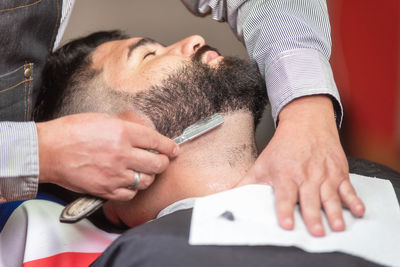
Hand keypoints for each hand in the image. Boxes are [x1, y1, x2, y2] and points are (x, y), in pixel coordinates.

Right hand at [36, 112, 177, 200]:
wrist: (49, 150)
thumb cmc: (71, 132)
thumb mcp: (103, 120)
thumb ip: (126, 129)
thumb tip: (144, 136)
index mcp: (123, 133)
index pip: (158, 141)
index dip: (170, 146)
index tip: (174, 149)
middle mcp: (122, 154)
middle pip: (158, 164)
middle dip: (164, 162)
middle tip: (162, 161)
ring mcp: (115, 174)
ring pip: (146, 180)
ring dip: (149, 176)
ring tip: (144, 171)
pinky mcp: (106, 189)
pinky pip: (130, 193)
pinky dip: (133, 188)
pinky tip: (129, 181)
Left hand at [238, 95, 364, 236]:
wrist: (306, 122)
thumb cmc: (283, 146)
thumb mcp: (262, 164)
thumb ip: (247, 183)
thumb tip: (229, 196)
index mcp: (285, 174)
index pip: (285, 196)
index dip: (285, 210)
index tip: (286, 224)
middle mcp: (305, 175)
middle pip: (309, 199)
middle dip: (313, 216)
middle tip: (316, 232)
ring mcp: (324, 174)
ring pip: (330, 196)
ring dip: (334, 212)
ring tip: (337, 227)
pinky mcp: (338, 172)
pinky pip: (347, 188)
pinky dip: (353, 200)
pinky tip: (357, 211)